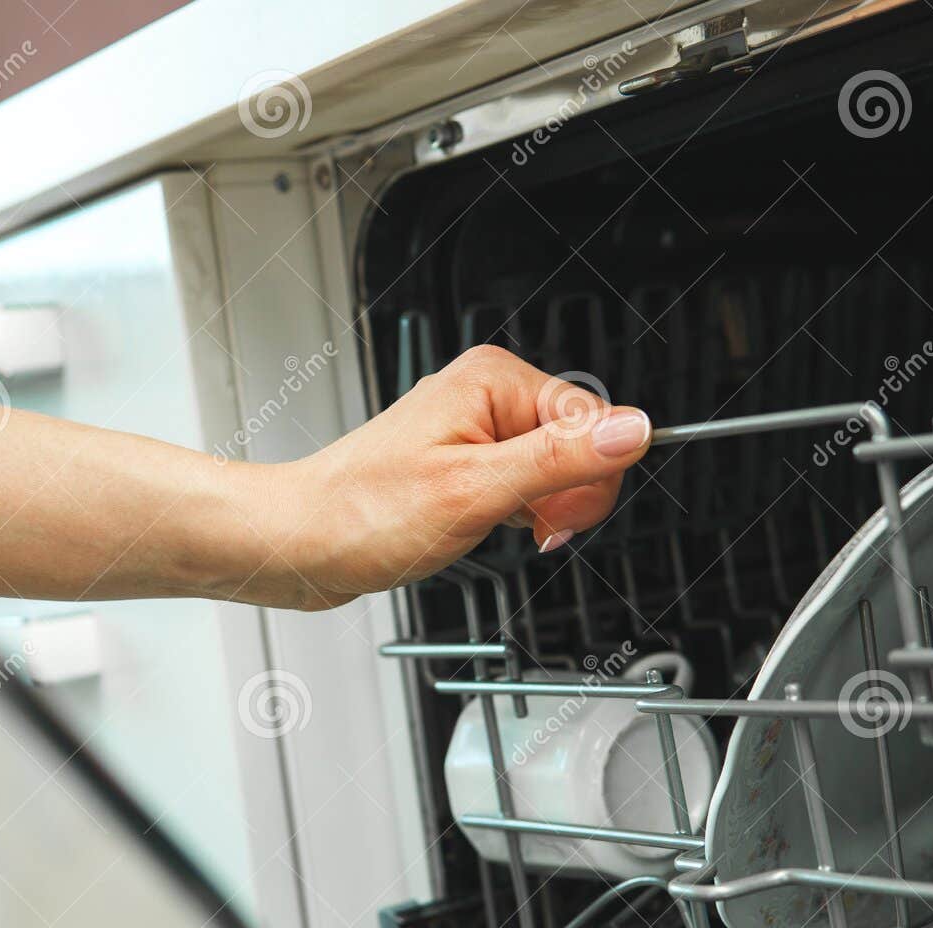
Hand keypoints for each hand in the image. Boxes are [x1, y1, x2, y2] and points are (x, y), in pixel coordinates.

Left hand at [268, 345, 651, 609]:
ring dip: (538, 510)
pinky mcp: (466, 461)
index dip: (587, 479)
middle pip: (579, 444)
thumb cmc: (360, 513)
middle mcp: (486, 394)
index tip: (551, 518)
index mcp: (494, 381)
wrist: (299, 542)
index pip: (594, 420)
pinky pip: (525, 484)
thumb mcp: (475, 491)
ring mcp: (475, 428)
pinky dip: (517, 515)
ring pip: (555, 470)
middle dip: (564, 497)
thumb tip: (633, 430)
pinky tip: (484, 527)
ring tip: (488, 526)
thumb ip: (560, 460)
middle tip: (521, 526)